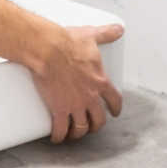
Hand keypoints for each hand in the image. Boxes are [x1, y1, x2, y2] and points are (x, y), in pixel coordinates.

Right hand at [32, 23, 123, 142]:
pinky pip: (60, 130)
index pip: (114, 100)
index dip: (115, 108)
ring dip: (78, 133)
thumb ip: (106, 34)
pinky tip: (56, 138)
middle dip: (96, 125)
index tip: (114, 112)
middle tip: (92, 125)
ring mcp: (74, 105)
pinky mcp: (58, 109)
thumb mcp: (91, 36)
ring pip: (81, 127)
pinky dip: (59, 136)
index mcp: (100, 81)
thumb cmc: (67, 42)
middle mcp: (90, 97)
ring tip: (74, 133)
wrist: (47, 50)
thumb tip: (118, 29)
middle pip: (98, 119)